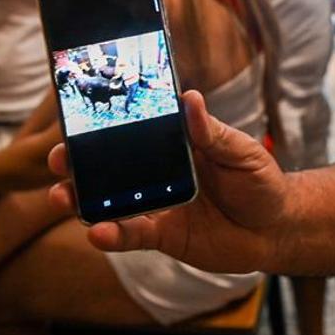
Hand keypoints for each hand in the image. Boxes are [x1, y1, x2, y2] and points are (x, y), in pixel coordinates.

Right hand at [48, 91, 289, 275]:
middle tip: (57, 158)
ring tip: (62, 196)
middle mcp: (157, 173)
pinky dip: (113, 234)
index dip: (101, 123)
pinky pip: (131, 235)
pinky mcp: (163, 235)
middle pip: (108, 165)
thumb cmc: (261, 181)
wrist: (278, 228)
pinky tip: (98, 232)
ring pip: (109, 201)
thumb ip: (212, 131)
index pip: (131, 129)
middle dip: (77, 162)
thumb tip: (189, 99)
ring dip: (82, 199)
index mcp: (172, 144)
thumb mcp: (241, 150)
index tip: (74, 115)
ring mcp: (156, 205)